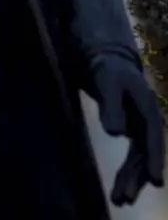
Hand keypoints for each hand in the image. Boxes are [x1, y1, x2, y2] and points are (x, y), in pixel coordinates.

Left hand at [88, 54, 165, 205]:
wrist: (109, 63)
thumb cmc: (108, 71)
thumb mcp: (107, 83)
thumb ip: (111, 106)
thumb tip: (117, 134)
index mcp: (148, 109)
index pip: (153, 137)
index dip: (154, 160)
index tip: (155, 182)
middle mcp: (150, 122)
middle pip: (146, 154)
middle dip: (137, 177)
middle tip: (125, 199)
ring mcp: (143, 129)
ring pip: (140, 159)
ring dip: (131, 179)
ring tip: (120, 200)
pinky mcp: (135, 132)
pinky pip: (134, 157)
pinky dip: (128, 171)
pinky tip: (121, 187)